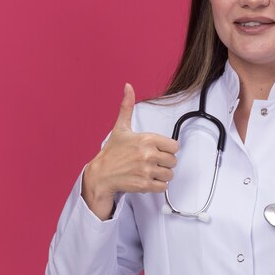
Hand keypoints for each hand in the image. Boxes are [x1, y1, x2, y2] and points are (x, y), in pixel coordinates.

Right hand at [82, 83, 178, 219]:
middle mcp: (148, 154)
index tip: (158, 150)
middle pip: (173, 161)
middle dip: (164, 163)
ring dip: (162, 175)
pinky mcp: (144, 185)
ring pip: (169, 175)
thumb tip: (128, 87)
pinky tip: (147, 179)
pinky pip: (163, 187)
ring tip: (149, 171)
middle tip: (152, 162)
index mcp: (147, 139)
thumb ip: (127, 106)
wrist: (100, 175)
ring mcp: (146, 170)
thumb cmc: (112, 152)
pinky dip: (157, 185)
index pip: (174, 146)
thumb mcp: (121, 128)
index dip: (167, 149)